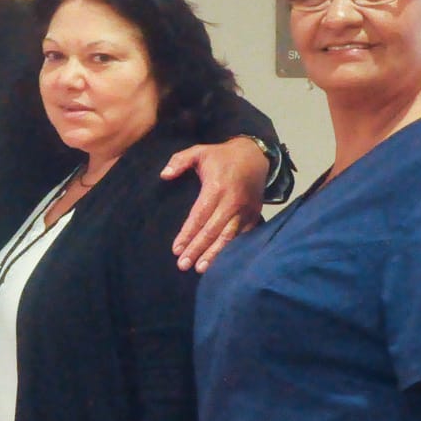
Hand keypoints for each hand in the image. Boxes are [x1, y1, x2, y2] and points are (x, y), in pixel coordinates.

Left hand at [162, 138, 267, 270]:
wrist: (255, 157)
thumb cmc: (222, 157)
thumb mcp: (199, 151)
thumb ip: (180, 160)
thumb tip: (164, 175)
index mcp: (216, 188)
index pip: (199, 216)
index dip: (187, 234)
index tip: (176, 249)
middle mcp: (231, 202)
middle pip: (212, 231)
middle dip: (197, 249)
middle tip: (183, 265)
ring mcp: (244, 211)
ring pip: (227, 237)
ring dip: (213, 254)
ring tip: (199, 268)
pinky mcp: (253, 216)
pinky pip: (241, 237)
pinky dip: (231, 250)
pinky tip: (220, 262)